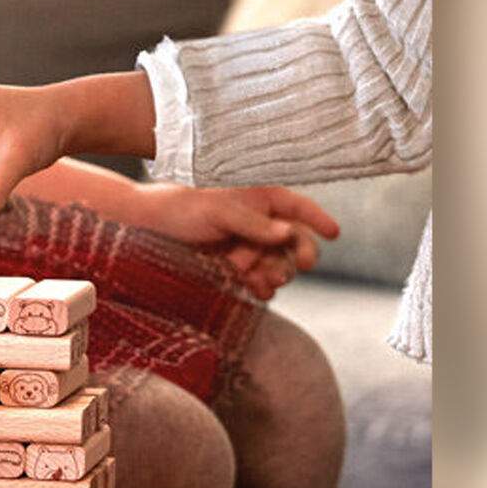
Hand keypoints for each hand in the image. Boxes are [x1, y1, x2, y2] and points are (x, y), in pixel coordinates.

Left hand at [125, 182, 339, 300]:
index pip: (298, 206)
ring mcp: (250, 243)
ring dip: (273, 272)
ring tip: (254, 276)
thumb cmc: (184, 207)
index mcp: (259, 197)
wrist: (151, 226)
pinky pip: (262, 278)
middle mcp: (260, 220)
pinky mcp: (238, 263)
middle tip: (290, 269)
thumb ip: (254, 224)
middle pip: (295, 242)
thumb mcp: (219, 212)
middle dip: (293, 256)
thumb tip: (290, 234)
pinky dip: (262, 285)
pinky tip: (257, 290)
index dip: (318, 218)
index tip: (335, 233)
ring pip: (279, 263)